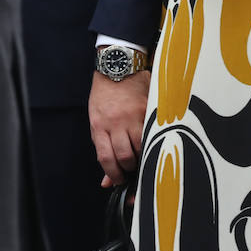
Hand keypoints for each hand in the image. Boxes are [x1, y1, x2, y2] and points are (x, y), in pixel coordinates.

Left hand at [89, 69, 150, 187]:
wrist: (116, 68)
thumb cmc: (104, 97)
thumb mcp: (97, 123)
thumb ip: (104, 149)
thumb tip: (107, 182)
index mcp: (100, 126)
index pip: (107, 159)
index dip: (114, 175)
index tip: (118, 181)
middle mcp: (116, 122)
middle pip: (125, 156)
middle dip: (129, 167)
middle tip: (131, 167)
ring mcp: (134, 114)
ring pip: (141, 146)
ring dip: (142, 156)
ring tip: (141, 154)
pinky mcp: (148, 108)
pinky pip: (153, 131)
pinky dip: (153, 139)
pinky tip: (153, 140)